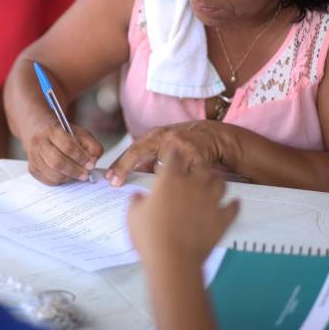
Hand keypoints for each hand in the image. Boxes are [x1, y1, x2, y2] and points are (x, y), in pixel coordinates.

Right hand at [24, 121, 103, 184]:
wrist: (39, 131)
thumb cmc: (62, 133)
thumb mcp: (80, 133)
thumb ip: (91, 146)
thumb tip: (93, 162)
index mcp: (52, 130)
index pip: (67, 146)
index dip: (81, 157)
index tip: (91, 164)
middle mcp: (39, 142)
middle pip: (57, 162)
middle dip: (75, 171)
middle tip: (86, 174)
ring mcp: (34, 157)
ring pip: (53, 174)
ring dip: (69, 177)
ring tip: (78, 175)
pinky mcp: (33, 169)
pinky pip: (48, 180)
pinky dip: (61, 181)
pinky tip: (67, 175)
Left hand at [106, 120, 231, 185]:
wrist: (217, 136)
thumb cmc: (186, 141)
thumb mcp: (165, 143)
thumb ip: (149, 156)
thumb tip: (129, 174)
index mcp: (157, 135)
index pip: (134, 151)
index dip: (121, 166)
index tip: (111, 180)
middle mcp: (169, 139)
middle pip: (150, 167)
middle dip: (144, 181)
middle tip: (134, 194)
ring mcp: (185, 149)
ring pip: (169, 176)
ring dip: (168, 186)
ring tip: (171, 190)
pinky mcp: (200, 160)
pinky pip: (187, 180)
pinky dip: (184, 187)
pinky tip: (186, 190)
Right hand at [127, 151, 238, 267]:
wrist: (173, 261)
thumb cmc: (151, 238)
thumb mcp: (134, 215)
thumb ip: (137, 202)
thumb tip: (138, 197)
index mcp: (170, 180)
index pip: (174, 157)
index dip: (174, 153)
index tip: (174, 152)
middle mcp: (193, 185)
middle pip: (202, 166)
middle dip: (199, 165)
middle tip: (196, 169)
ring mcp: (210, 201)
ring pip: (221, 183)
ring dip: (217, 182)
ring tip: (214, 183)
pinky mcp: (222, 219)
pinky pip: (233, 207)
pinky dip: (233, 205)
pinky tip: (233, 204)